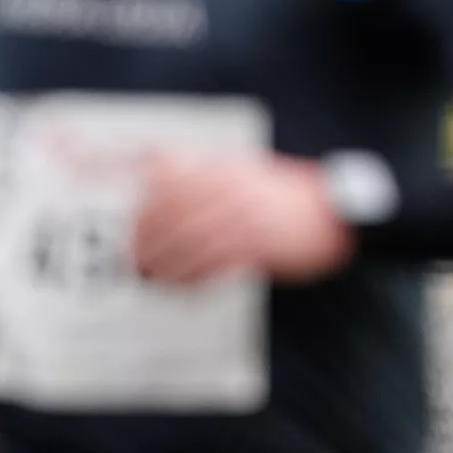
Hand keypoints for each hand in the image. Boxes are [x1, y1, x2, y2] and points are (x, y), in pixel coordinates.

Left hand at [135, 153, 355, 285]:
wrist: (335, 212)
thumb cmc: (288, 194)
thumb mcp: (248, 169)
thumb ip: (206, 171)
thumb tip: (159, 174)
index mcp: (223, 167)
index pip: (164, 173)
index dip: (134, 189)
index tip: (116, 205)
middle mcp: (227, 190)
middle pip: (167, 211)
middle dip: (143, 235)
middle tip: (130, 254)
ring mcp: (242, 218)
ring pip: (185, 242)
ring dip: (161, 262)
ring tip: (148, 274)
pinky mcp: (256, 248)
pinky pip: (211, 266)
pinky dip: (190, 278)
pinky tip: (180, 285)